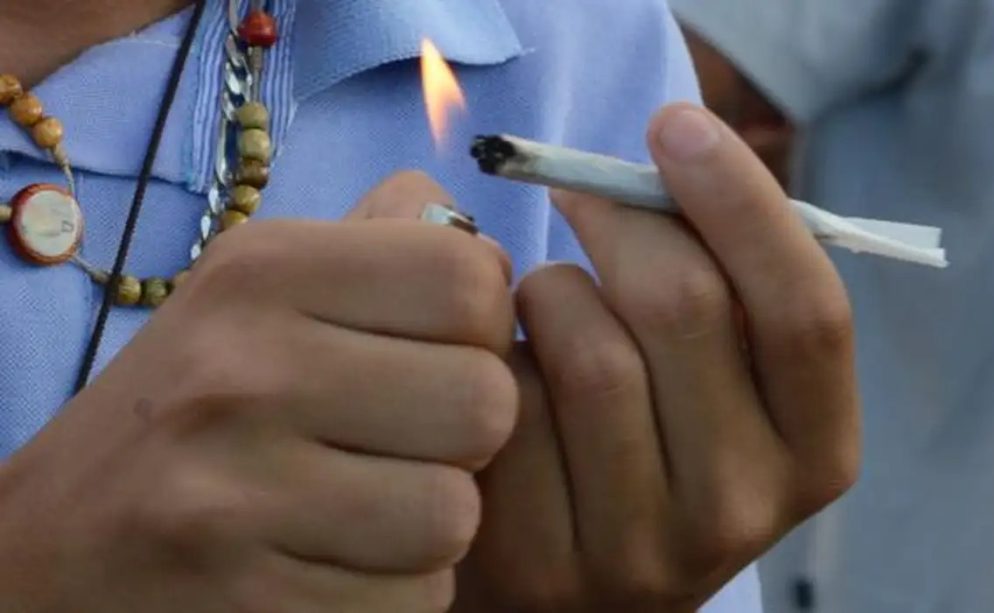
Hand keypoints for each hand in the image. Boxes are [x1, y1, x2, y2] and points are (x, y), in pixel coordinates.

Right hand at [0, 173, 517, 611]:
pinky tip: (330, 567)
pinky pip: (412, 600)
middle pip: (486, 402)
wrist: (54, 544)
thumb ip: (378, 248)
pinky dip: (390, 593)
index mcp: (260, 271)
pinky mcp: (242, 601)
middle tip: (400, 445)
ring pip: (456, 515)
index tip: (431, 354)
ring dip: (428, 526)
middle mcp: (241, 370)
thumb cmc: (191, 410)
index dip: (479, 330)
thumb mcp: (257, 295)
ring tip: (364, 512)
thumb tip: (486, 251)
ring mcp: (231, 494)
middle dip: (464, 436)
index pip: (471, 281)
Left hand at [454, 104, 859, 611]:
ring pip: (591, 352)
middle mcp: (743, 507)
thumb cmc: (634, 430)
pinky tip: (496, 364)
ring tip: (541, 301)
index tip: (675, 123)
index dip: (742, 199)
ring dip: (549, 290)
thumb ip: (717, 275)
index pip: (807, 308)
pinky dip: (494, 352)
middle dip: (621, 219)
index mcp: (812, 447)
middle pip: (687, 306)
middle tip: (579, 189)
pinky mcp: (545, 559)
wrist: (560, 565)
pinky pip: (511, 405)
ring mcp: (643, 547)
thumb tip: (666, 157)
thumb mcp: (707, 371)